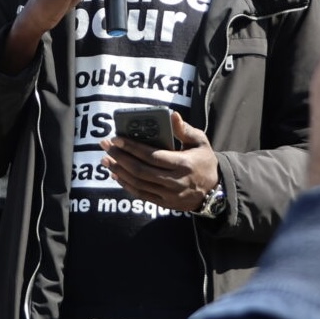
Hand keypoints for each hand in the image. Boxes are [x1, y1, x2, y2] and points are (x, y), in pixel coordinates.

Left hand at [102, 115, 218, 211]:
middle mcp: (175, 181)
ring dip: (119, 171)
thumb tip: (172, 115)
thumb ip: (185, 129)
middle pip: (141, 170)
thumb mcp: (200, 142)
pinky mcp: (164, 203)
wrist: (214, 191)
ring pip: (138, 183)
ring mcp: (169, 195)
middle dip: (120, 157)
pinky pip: (141, 194)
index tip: (116, 138)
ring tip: (106, 159)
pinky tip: (116, 175)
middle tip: (106, 146)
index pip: (152, 156)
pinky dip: (126, 185)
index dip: (132, 147)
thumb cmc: (204, 161)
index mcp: (183, 164)